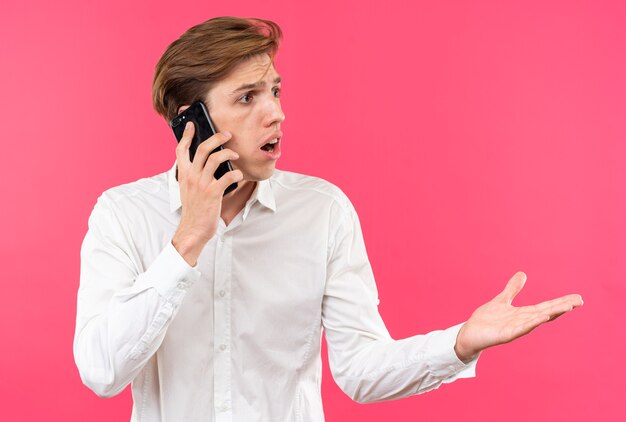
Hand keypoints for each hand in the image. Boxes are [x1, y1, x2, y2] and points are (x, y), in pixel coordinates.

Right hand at [172, 122, 242, 265]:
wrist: (193, 229)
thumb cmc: (194, 210)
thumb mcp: (188, 190)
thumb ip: (193, 176)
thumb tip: (206, 164)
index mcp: (183, 174)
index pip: (181, 150)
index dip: (186, 135)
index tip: (192, 125)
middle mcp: (191, 176)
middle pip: (203, 148)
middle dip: (217, 137)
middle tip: (227, 134)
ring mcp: (202, 183)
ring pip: (216, 158)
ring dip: (228, 153)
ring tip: (235, 155)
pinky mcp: (213, 192)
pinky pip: (228, 175)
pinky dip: (236, 173)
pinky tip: (238, 175)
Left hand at [454, 272, 582, 361]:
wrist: (470, 333)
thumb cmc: (486, 320)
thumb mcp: (502, 300)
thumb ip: (512, 289)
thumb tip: (523, 274)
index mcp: (523, 313)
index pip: (545, 306)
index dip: (560, 302)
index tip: (577, 298)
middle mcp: (523, 321)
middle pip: (546, 312)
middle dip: (562, 307)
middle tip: (579, 301)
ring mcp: (516, 329)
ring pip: (537, 320)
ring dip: (552, 313)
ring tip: (567, 307)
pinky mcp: (506, 335)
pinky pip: (522, 328)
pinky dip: (533, 322)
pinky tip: (543, 317)